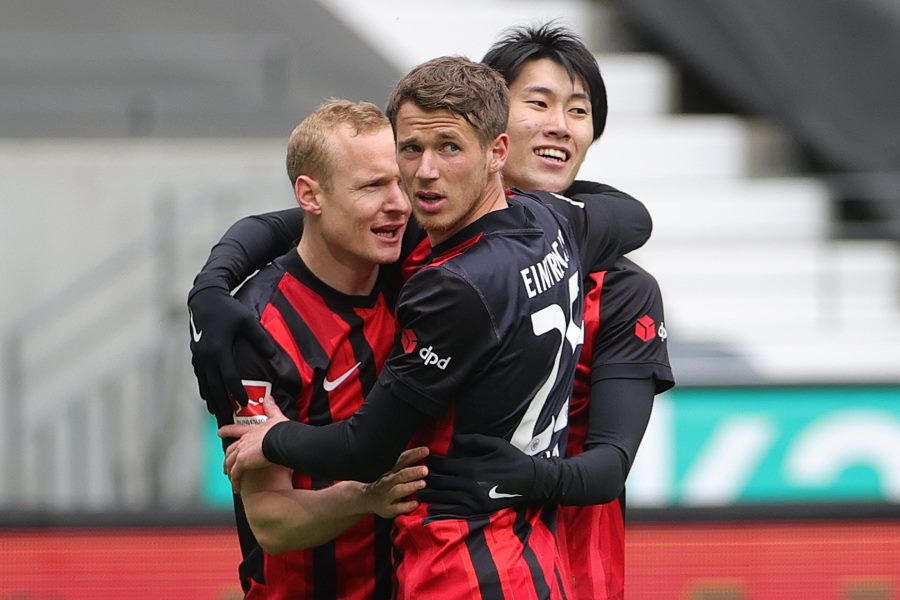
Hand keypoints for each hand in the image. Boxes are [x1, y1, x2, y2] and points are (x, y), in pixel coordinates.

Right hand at [189, 286, 276, 414]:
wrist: (204, 299)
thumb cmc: (228, 310)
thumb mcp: (247, 322)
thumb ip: (261, 340)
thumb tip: (273, 357)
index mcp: (219, 350)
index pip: (230, 378)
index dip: (237, 393)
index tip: (245, 405)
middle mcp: (206, 357)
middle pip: (214, 387)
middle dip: (222, 404)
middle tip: (229, 420)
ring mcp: (198, 357)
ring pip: (204, 384)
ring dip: (212, 400)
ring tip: (218, 413)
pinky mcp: (195, 354)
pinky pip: (200, 377)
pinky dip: (204, 389)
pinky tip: (209, 397)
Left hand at [218, 396, 286, 492]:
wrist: (280, 440)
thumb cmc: (281, 431)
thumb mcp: (276, 418)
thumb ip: (272, 408)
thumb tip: (270, 398)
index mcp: (252, 431)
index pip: (236, 430)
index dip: (227, 431)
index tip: (220, 432)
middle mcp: (244, 441)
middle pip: (231, 449)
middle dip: (227, 456)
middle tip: (225, 463)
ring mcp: (241, 452)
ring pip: (230, 462)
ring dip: (230, 470)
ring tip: (231, 478)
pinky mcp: (242, 462)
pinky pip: (236, 474)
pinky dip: (236, 481)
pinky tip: (237, 487)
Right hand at [361, 446, 429, 518]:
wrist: (367, 499)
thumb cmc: (387, 484)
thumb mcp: (395, 472)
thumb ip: (408, 464)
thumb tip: (426, 453)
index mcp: (393, 471)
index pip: (403, 460)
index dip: (414, 454)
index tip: (426, 450)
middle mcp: (390, 482)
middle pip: (401, 475)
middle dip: (413, 472)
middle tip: (425, 470)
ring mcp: (388, 495)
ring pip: (398, 490)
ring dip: (410, 486)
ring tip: (422, 484)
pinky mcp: (388, 509)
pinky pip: (397, 508)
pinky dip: (406, 506)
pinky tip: (415, 503)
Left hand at [418, 434, 537, 516]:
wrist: (530, 481)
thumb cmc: (512, 459)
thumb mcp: (495, 444)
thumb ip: (473, 440)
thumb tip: (455, 439)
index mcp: (470, 466)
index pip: (443, 464)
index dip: (429, 462)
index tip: (420, 459)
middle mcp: (468, 483)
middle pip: (438, 481)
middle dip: (424, 478)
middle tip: (412, 476)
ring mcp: (472, 499)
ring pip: (443, 497)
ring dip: (427, 494)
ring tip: (415, 491)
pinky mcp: (477, 510)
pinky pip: (454, 511)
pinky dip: (440, 510)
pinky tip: (431, 508)